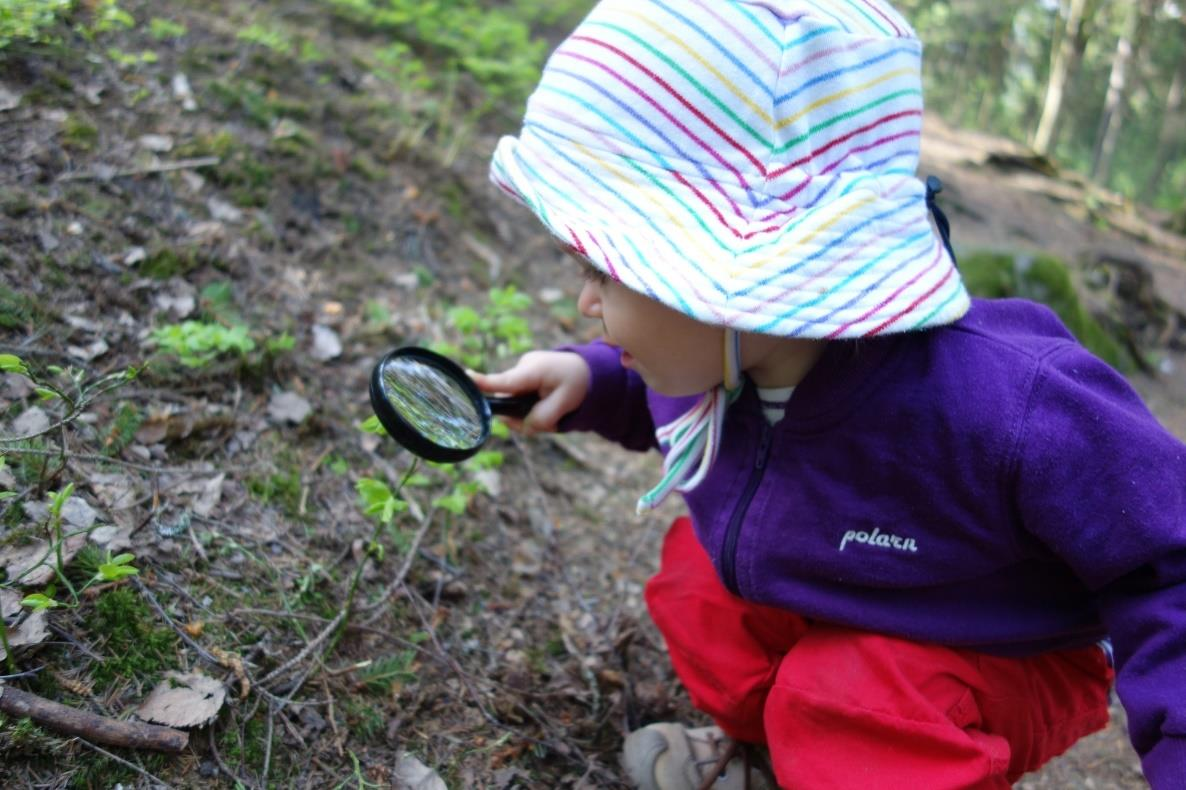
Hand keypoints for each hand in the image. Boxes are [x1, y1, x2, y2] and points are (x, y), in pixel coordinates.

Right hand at [470, 351, 589, 433]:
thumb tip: (521, 425)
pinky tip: (547, 403)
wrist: (589, 371)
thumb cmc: (578, 384)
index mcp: (534, 371)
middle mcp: (522, 368)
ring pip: (513, 403)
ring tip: (554, 408)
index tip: (466, 378)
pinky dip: (531, 406)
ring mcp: (521, 372)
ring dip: (529, 412)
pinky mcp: (521, 378)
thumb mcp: (566, 405)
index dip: (483, 383)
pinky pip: (518, 399)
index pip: (504, 381)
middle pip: (507, 400)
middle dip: (522, 415)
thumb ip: (542, 418)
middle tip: (551, 417)